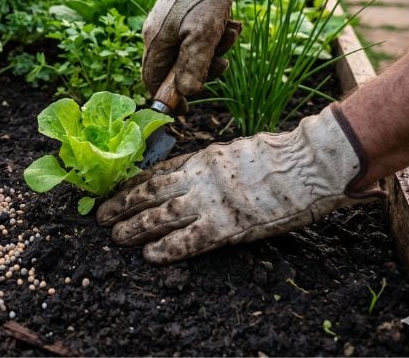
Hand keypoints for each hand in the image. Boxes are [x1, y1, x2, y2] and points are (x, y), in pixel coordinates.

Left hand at [97, 106, 381, 263]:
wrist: (307, 165)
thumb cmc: (279, 158)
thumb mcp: (235, 151)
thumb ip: (210, 164)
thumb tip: (193, 173)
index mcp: (202, 159)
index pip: (158, 172)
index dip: (133, 184)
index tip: (115, 191)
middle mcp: (199, 178)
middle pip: (150, 192)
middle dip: (123, 204)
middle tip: (101, 216)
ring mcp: (210, 202)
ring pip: (160, 215)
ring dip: (134, 226)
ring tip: (115, 235)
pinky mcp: (225, 226)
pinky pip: (187, 240)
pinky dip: (166, 248)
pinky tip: (149, 256)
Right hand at [142, 0, 255, 99]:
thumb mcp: (201, 37)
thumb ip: (192, 68)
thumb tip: (185, 94)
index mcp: (155, 41)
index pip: (152, 81)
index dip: (168, 96)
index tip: (188, 106)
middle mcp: (159, 34)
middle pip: (176, 70)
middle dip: (202, 68)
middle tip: (220, 61)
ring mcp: (172, 24)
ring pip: (192, 53)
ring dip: (215, 50)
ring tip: (229, 32)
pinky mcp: (186, 15)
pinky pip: (200, 37)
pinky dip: (216, 35)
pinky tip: (229, 23)